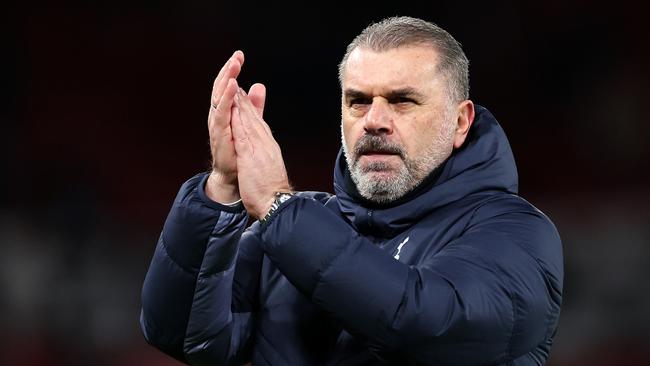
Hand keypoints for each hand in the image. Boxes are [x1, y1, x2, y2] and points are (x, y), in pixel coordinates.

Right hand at [205, 50, 265, 202]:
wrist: (234, 176)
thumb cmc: (238, 151)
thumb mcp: (248, 122)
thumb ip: (253, 105)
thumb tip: (258, 86)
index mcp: (226, 111)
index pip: (227, 85)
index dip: (232, 70)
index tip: (239, 55)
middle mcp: (219, 115)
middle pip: (221, 88)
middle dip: (228, 71)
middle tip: (237, 56)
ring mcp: (218, 124)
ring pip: (220, 97)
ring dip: (226, 80)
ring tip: (234, 67)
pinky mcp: (220, 134)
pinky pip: (222, 113)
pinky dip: (227, 99)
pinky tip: (233, 87)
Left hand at [231, 88, 290, 218]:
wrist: (276, 202)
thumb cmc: (271, 189)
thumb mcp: (268, 167)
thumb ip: (264, 155)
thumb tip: (261, 149)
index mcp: (269, 147)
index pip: (259, 124)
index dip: (251, 109)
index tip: (244, 96)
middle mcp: (265, 144)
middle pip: (254, 119)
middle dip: (245, 101)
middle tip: (237, 84)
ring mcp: (259, 149)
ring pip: (249, 122)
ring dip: (241, 105)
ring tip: (234, 89)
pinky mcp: (251, 156)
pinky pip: (243, 135)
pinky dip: (238, 121)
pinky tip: (233, 110)